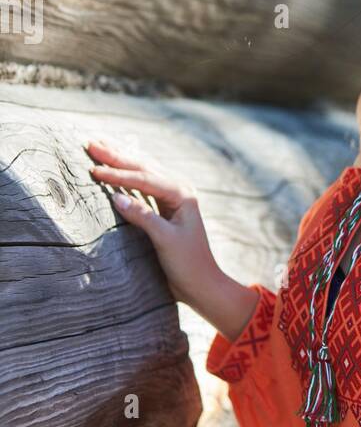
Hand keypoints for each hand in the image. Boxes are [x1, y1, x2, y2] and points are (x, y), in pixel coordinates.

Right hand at [85, 138, 224, 310]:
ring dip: (122, 158)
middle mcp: (179, 190)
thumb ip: (143, 217)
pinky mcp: (165, 207)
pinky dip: (128, 172)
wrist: (201, 283)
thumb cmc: (187, 263)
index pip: (144, 179)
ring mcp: (173, 197)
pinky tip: (121, 162)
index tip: (93, 170)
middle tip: (91, 143)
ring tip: (100, 145)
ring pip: (143, 171)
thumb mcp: (165, 240)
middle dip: (117, 155)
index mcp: (182, 194)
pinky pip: (143, 183)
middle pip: (143, 167)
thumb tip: (115, 197)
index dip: (118, 175)